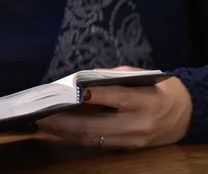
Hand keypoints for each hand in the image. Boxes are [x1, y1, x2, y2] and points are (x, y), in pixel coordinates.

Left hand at [37, 66, 192, 149]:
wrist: (183, 114)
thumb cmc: (155, 88)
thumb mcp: (137, 75)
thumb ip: (108, 77)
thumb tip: (76, 80)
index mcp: (145, 100)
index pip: (114, 97)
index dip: (89, 94)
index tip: (67, 90)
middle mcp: (139, 124)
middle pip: (95, 125)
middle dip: (64, 120)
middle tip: (41, 113)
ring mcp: (133, 139)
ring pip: (92, 138)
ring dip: (64, 132)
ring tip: (43, 122)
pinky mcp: (128, 148)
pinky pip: (97, 143)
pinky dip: (76, 136)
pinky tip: (59, 129)